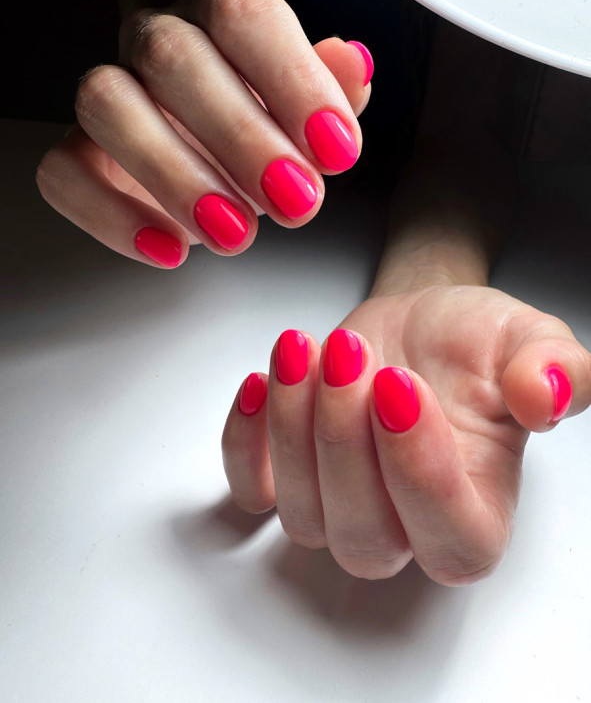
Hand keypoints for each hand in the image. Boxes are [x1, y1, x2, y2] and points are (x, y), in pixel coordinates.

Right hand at [36, 0, 371, 266]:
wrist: (214, 176)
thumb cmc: (262, 143)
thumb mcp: (309, 124)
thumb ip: (331, 96)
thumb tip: (354, 66)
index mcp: (221, 22)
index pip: (245, 16)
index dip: (293, 82)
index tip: (334, 150)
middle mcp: (158, 46)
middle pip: (175, 58)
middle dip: (242, 138)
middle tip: (293, 200)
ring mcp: (111, 98)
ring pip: (106, 104)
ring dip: (173, 175)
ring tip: (233, 232)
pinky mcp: (79, 156)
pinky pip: (63, 172)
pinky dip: (111, 216)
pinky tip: (169, 248)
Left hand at [222, 285, 590, 583]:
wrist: (420, 327)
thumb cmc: (471, 344)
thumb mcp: (527, 340)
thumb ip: (554, 370)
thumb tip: (544, 396)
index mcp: (476, 512)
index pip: (451, 538)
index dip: (418, 473)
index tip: (400, 386)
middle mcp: (405, 529)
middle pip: (364, 538)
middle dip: (344, 443)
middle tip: (351, 357)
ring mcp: (339, 510)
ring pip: (303, 516)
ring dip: (292, 428)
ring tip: (305, 350)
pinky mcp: (290, 480)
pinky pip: (250, 491)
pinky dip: (242, 445)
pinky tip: (260, 382)